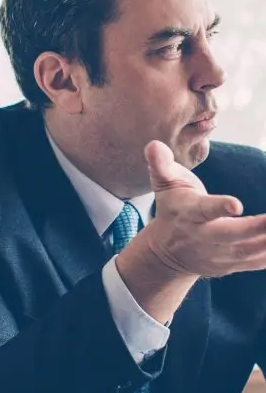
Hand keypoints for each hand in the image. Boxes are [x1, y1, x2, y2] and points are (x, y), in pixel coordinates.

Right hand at [116, 140, 265, 322]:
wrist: (165, 252)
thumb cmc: (172, 208)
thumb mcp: (162, 185)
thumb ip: (161, 164)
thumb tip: (153, 145)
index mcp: (187, 213)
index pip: (203, 210)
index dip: (218, 207)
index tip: (236, 204)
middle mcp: (203, 236)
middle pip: (230, 235)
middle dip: (254, 229)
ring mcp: (218, 254)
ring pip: (248, 251)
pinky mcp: (231, 265)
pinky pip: (257, 262)